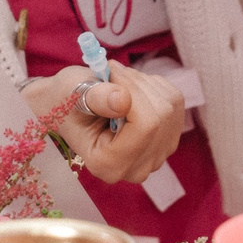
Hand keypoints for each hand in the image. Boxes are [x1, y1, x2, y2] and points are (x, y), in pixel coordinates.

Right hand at [27, 64, 186, 183]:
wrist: (69, 108)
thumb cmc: (66, 101)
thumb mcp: (73, 94)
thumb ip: (96, 98)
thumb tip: (123, 99)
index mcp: (107, 165)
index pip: (145, 126)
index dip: (133, 91)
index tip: (110, 72)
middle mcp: (135, 170)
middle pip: (161, 116)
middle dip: (139, 85)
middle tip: (113, 74)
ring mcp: (155, 158)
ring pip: (170, 107)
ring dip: (146, 84)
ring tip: (119, 83)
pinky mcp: (167, 143)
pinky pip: (175, 103)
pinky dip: (156, 88)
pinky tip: (132, 92)